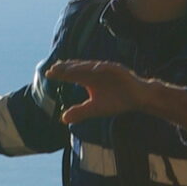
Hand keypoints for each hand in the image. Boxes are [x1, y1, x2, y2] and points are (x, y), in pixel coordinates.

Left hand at [49, 60, 186, 127]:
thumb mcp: (95, 109)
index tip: (48, 74)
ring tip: (68, 68)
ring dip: (79, 66)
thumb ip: (80, 112)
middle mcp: (96, 72)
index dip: (60, 74)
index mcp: (89, 79)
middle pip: (78, 68)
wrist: (138, 99)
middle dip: (66, 68)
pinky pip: (108, 67)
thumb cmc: (117, 102)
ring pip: (90, 66)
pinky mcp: (118, 70)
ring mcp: (107, 70)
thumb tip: (63, 118)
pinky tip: (92, 69)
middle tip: (53, 69)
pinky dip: (100, 68)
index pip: (72, 75)